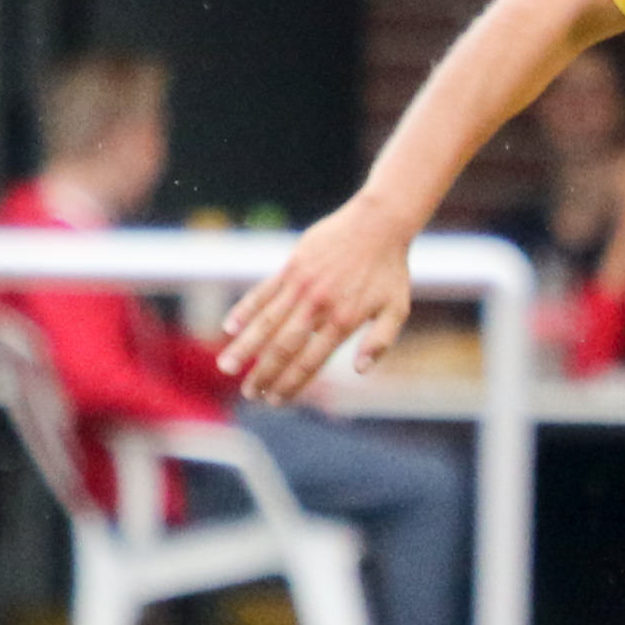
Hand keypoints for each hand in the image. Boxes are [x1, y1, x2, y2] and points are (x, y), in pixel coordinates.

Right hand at [216, 198, 416, 403]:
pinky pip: (263, 292)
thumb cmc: (391, 270)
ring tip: (227, 367)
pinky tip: (230, 327)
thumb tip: (361, 371)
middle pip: (283, 347)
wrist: (379, 224)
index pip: (310, 361)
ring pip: (266, 322)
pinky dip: (246, 310)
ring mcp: (302, 286)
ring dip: (244, 347)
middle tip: (249, 394)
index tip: (276, 400)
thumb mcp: (397, 308)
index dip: (291, 384)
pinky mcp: (291, 267)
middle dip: (263, 373)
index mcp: (344, 320)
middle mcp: (319, 306)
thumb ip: (380, 341)